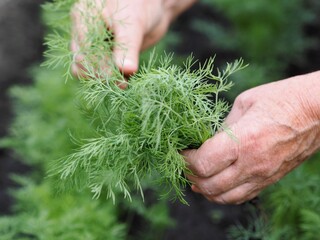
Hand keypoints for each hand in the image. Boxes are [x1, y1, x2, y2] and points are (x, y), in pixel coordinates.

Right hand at [71, 0, 196, 81]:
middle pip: (82, 64)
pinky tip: (126, 80)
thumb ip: (128, 47)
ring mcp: (92, 45)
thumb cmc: (141, 5)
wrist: (154, 7)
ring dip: (106, 80)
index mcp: (84, 19)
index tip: (118, 81)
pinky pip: (102, 72)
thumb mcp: (134, 24)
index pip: (84, 51)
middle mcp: (83, 33)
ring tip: (125, 83)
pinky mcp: (104, 56)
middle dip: (102, 76)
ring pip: (89, 71)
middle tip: (123, 85)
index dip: (99, 68)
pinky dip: (112, 79)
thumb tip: (126, 70)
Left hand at [183, 71, 319, 203]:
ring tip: (195, 176)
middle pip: (208, 186)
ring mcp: (263, 175)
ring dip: (204, 190)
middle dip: (189, 176)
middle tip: (183, 163)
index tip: (179, 151)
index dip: (184, 160)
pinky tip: (216, 184)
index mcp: (243, 140)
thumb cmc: (282, 99)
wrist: (317, 111)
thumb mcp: (244, 103)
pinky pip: (241, 197)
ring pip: (224, 198)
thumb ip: (223, 126)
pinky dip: (223, 195)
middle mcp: (252, 164)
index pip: (202, 164)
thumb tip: (207, 140)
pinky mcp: (270, 180)